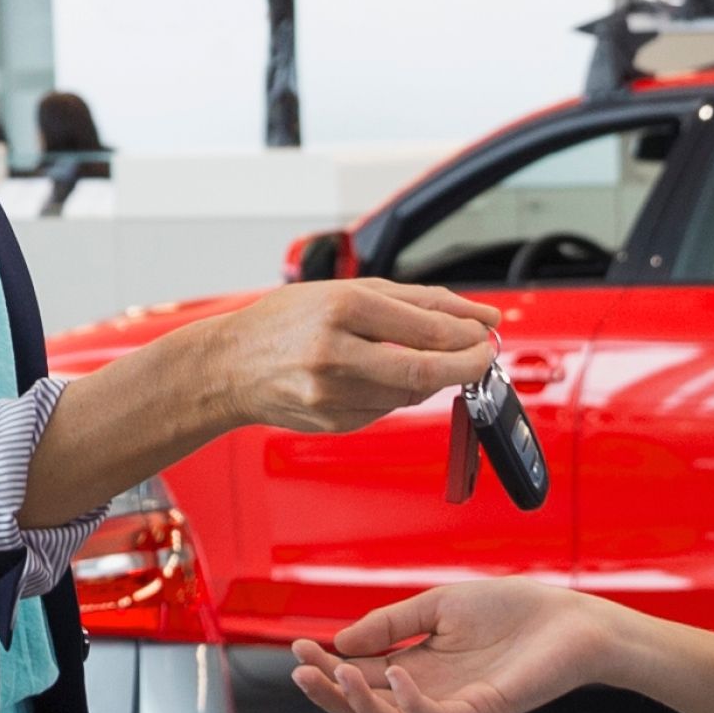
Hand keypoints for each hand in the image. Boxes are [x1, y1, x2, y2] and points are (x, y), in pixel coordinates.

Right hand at [187, 277, 494, 434]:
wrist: (228, 367)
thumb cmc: (285, 321)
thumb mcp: (346, 290)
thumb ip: (416, 301)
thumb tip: (478, 316)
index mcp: (340, 307)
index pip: (426, 329)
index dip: (467, 334)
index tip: (484, 331)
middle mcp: (335, 353)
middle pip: (426, 371)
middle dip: (466, 365)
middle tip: (480, 355)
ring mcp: (332, 394)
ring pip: (410, 392)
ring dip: (428, 376)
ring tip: (413, 355)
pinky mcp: (334, 422)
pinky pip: (387, 408)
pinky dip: (395, 391)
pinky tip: (373, 375)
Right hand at [289, 578, 605, 712]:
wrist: (572, 619)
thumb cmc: (514, 611)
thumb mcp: (439, 605)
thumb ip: (392, 624)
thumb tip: (340, 641)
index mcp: (417, 668)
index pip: (359, 677)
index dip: (326, 665)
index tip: (298, 646)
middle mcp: (430, 693)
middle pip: (365, 708)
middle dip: (328, 692)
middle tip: (301, 669)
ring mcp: (454, 707)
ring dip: (359, 704)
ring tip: (335, 672)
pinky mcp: (481, 711)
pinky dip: (410, 702)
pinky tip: (395, 675)